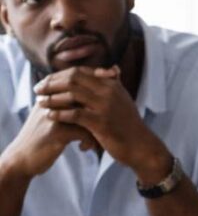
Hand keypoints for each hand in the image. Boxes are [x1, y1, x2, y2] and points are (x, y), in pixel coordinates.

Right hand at [1, 97, 95, 179]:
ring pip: (87, 114)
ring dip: (96, 128)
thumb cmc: (41, 137)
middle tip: (104, 124)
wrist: (21, 158)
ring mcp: (54, 116)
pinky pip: (84, 132)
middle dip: (99, 110)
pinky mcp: (56, 133)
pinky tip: (84, 148)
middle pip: (84, 97)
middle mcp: (52, 101)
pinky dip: (89, 142)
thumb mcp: (49, 116)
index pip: (77, 82)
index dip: (94, 91)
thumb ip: (63, 105)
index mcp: (50, 94)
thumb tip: (88, 97)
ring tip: (97, 138)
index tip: (102, 106)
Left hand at [35, 66, 170, 179]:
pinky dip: (59, 113)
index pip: (80, 72)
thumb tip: (112, 68)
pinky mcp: (101, 123)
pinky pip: (74, 114)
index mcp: (111, 84)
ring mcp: (105, 107)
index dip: (60, 75)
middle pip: (73, 79)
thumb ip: (115, 83)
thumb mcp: (124, 99)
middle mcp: (108, 91)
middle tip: (38, 89)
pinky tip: (49, 115)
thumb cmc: (130, 125)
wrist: (142, 146)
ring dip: (52, 97)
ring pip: (71, 95)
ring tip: (39, 101)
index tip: (47, 80)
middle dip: (52, 83)